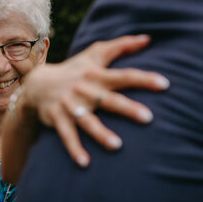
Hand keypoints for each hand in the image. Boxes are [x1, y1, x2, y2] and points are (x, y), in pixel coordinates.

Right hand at [15, 34, 169, 167]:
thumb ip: (122, 46)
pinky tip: (85, 163)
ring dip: (101, 134)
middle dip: (128, 109)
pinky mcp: (57, 119)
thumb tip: (148, 38)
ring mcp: (70, 105)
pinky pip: (66, 136)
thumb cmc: (76, 69)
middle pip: (110, 100)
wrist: (37, 84)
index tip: (165, 84)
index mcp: (97, 75)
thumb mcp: (95, 54)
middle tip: (149, 118)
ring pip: (87, 121)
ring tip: (117, 146)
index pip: (125, 76)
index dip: (144, 79)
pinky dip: (74, 149)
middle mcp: (85, 90)